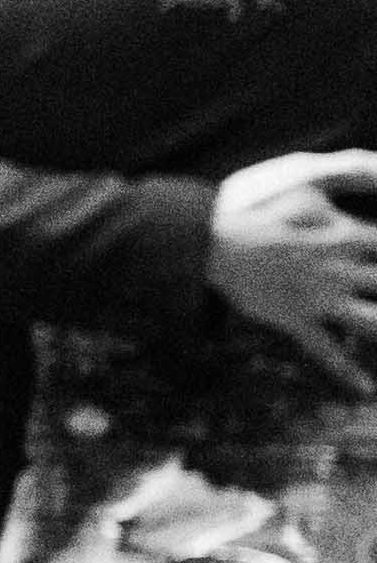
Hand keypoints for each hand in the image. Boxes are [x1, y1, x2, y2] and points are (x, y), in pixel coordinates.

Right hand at [210, 150, 376, 398]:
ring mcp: (319, 301)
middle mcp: (342, 272)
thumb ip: (352, 171)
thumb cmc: (253, 201)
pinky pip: (325, 353)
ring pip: (373, 324)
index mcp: (347, 236)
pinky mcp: (294, 320)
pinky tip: (366, 391)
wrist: (202, 240)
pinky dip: (346, 374)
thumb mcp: (304, 175)